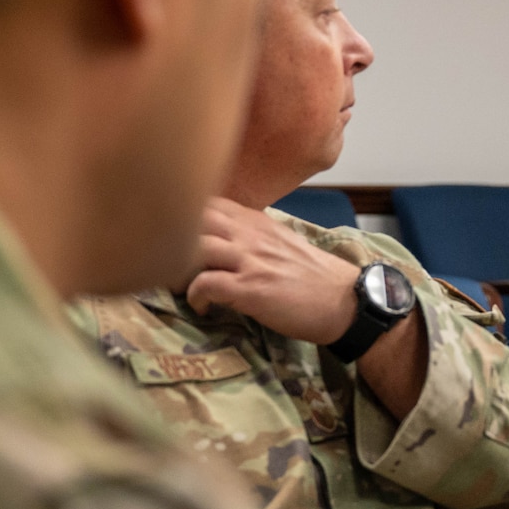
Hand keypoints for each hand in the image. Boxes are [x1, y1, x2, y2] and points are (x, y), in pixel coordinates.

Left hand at [186, 198, 358, 343]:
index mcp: (254, 221)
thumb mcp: (280, 241)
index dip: (180, 215)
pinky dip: (194, 296)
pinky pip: (206, 283)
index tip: (171, 234)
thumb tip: (220, 236)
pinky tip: (201, 306)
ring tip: (178, 284)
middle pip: (191, 218)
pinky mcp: (250, 288)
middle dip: (170, 237)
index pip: (205, 202)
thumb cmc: (311, 276)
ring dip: (175, 267)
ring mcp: (249, 260)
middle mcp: (248, 234)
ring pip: (192, 246)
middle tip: (165, 261)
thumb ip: (249, 234)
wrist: (343, 300)